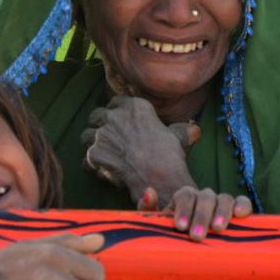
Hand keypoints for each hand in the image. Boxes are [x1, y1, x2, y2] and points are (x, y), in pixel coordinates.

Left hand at [81, 96, 199, 202]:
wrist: (159, 176)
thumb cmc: (170, 155)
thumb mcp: (178, 136)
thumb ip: (180, 130)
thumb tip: (194, 130)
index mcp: (134, 106)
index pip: (115, 103)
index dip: (116, 113)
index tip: (119, 122)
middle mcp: (115, 116)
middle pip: (96, 116)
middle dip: (99, 126)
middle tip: (107, 139)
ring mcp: (102, 134)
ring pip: (86, 136)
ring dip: (92, 144)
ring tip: (103, 155)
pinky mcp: (94, 154)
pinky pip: (86, 158)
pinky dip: (91, 165)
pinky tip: (102, 171)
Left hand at [140, 186, 252, 241]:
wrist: (191, 255)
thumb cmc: (172, 238)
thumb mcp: (156, 225)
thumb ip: (147, 209)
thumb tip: (149, 191)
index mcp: (184, 198)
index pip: (185, 194)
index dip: (184, 208)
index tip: (180, 227)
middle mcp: (203, 198)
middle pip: (205, 197)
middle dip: (201, 216)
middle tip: (196, 236)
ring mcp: (221, 204)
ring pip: (224, 198)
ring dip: (221, 212)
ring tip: (217, 229)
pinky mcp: (238, 214)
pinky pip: (243, 203)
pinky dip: (243, 205)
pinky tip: (241, 215)